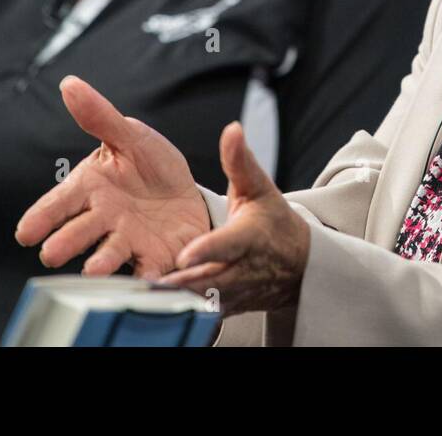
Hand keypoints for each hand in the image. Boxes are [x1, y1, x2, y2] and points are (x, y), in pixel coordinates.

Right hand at [15, 76, 210, 278]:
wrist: (188, 193)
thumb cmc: (148, 165)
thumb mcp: (130, 136)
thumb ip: (100, 116)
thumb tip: (69, 84)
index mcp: (91, 188)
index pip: (59, 203)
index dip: (41, 217)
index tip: (25, 232)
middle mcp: (103, 218)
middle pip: (79, 231)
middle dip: (65, 242)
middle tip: (51, 254)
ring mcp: (128, 240)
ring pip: (110, 252)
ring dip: (100, 263)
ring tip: (92, 271)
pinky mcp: (155, 256)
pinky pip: (149, 267)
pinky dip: (147, 275)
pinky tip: (148, 280)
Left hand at [158, 121, 309, 314]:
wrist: (298, 265)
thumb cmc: (273, 220)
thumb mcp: (259, 188)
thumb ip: (240, 161)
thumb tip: (232, 129)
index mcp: (250, 236)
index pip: (227, 244)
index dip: (207, 250)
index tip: (184, 255)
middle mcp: (242, 269)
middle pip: (209, 281)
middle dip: (181, 284)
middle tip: (149, 283)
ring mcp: (234, 293)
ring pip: (203, 302)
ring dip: (176, 301)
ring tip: (143, 296)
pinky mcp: (226, 308)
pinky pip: (202, 313)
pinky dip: (180, 311)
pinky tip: (151, 308)